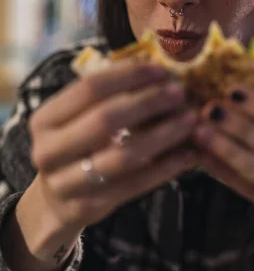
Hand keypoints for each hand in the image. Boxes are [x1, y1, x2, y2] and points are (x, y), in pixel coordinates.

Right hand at [30, 61, 197, 228]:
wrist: (56, 201)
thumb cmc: (77, 147)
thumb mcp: (79, 119)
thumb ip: (109, 95)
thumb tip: (153, 62)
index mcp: (45, 119)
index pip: (89, 88)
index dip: (128, 76)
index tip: (161, 71)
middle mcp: (47, 150)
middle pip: (105, 119)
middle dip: (148, 102)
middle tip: (180, 93)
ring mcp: (65, 183)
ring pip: (123, 156)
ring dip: (163, 135)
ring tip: (191, 121)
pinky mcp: (88, 207)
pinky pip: (134, 185)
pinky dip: (165, 168)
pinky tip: (187, 154)